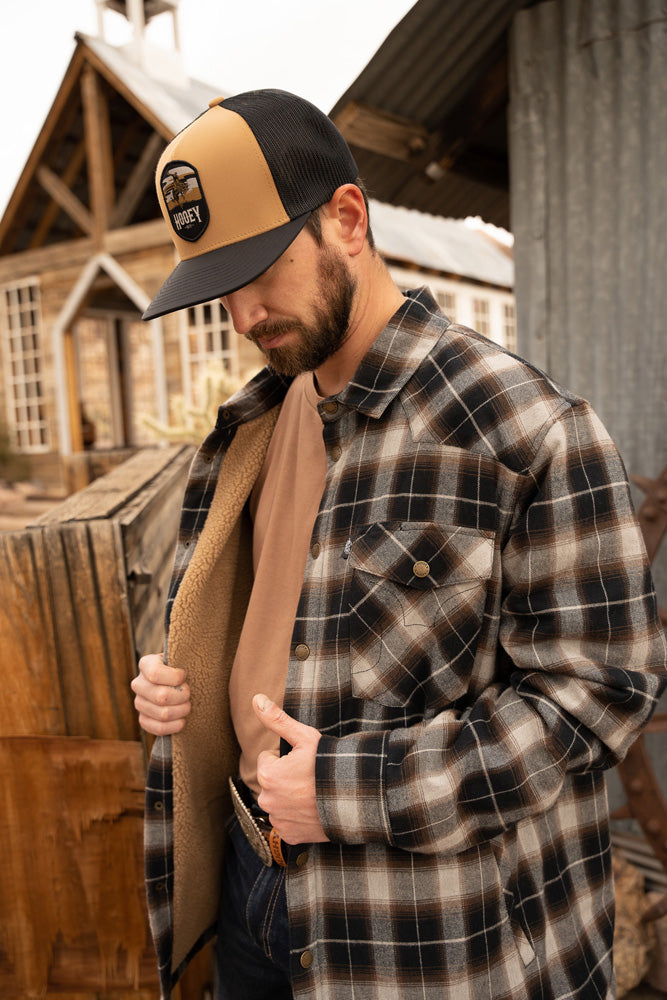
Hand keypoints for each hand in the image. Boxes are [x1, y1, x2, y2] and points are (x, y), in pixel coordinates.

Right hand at [131, 652, 190, 735]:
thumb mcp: (182, 657)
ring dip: (181, 711)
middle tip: (190, 693)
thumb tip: (196, 638)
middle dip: (182, 696)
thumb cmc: (184, 668)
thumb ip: (184, 653)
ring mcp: (139, 703)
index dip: (175, 678)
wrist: (180, 684)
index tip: (185, 676)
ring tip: (188, 705)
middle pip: (161, 696)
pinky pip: (158, 728)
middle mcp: (138, 684)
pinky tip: (182, 720)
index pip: (156, 674)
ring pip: (162, 714)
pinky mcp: (143, 720)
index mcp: (146, 664)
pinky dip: (175, 726)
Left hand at [253, 694, 328, 844]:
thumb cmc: (328, 765)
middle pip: (272, 782)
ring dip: (290, 798)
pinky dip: (297, 817)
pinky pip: (287, 822)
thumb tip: (256, 698)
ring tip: (313, 793)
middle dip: (286, 779)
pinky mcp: (289, 836)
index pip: (268, 760)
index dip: (286, 758)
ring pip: (279, 802)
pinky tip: (313, 809)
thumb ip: (277, 719)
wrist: (354, 799)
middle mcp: (267, 800)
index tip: (303, 762)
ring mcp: (278, 820)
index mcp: (267, 774)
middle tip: (309, 777)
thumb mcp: (304, 737)